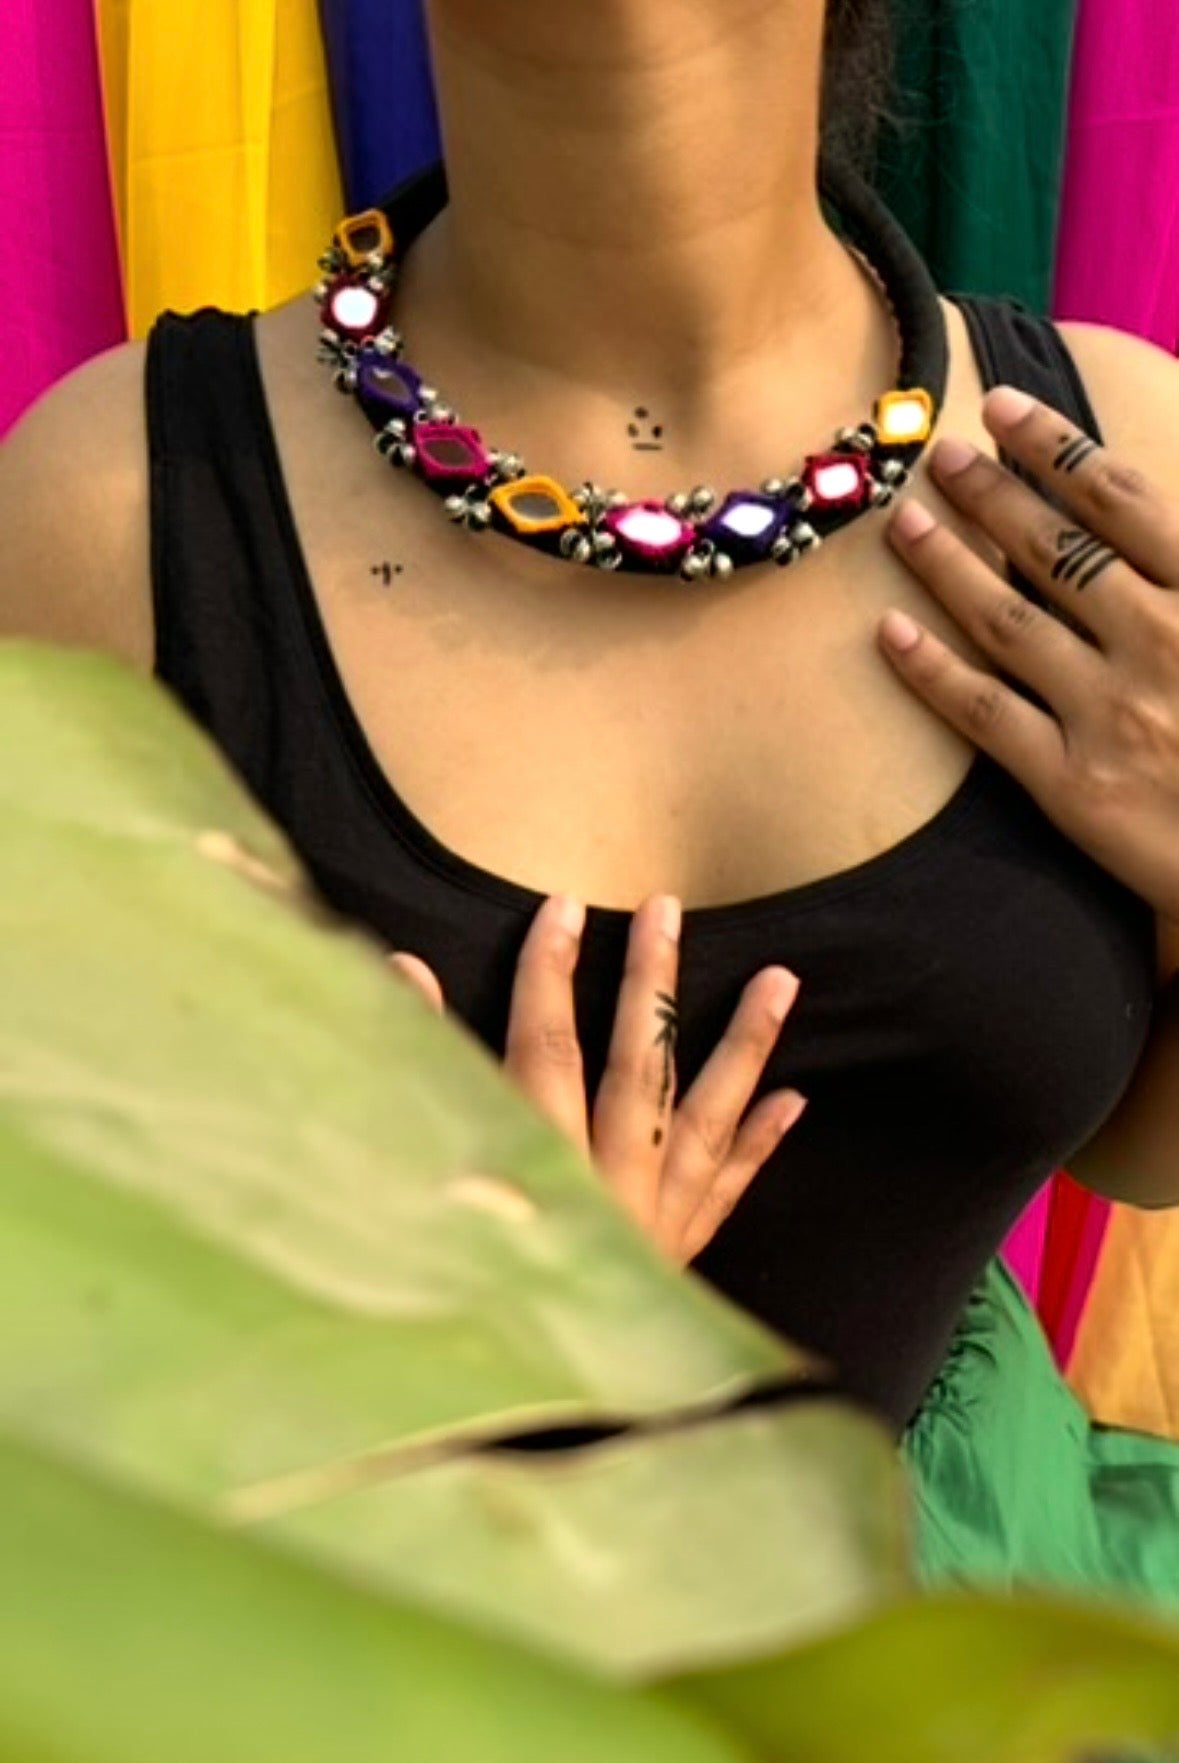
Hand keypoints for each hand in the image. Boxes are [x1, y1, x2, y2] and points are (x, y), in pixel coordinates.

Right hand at [389, 894, 806, 1264]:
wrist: (541, 1425)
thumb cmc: (472, 1305)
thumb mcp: (436, 1196)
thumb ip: (423, 1088)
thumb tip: (402, 981)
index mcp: (543, 1167)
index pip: (545, 1048)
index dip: (548, 974)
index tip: (560, 907)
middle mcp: (609, 1183)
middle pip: (636, 1068)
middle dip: (650, 984)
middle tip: (666, 908)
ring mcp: (656, 1219)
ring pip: (708, 1118)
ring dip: (745, 1046)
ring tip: (781, 980)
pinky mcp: (681, 1255)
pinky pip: (730, 1193)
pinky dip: (761, 1145)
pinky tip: (793, 1097)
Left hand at [880, 385, 1178, 920]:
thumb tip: (1140, 516)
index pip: (1123, 501)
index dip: (1056, 448)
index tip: (1006, 409)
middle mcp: (1161, 642)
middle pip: (1055, 550)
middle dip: (991, 494)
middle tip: (942, 455)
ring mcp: (1112, 715)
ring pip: (1007, 619)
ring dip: (947, 563)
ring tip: (904, 522)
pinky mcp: (1073, 785)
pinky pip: (984, 713)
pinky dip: (929, 668)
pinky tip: (888, 631)